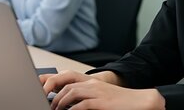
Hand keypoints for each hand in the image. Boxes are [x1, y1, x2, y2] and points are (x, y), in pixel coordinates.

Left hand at [49, 78, 163, 109]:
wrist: (140, 101)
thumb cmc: (120, 102)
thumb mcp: (101, 98)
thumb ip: (86, 99)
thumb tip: (70, 105)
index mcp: (91, 82)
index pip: (67, 79)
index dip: (53, 84)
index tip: (43, 92)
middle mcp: (92, 84)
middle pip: (66, 84)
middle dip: (52, 93)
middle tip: (46, 104)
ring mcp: (97, 92)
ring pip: (71, 93)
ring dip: (60, 103)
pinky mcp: (101, 102)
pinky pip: (82, 105)